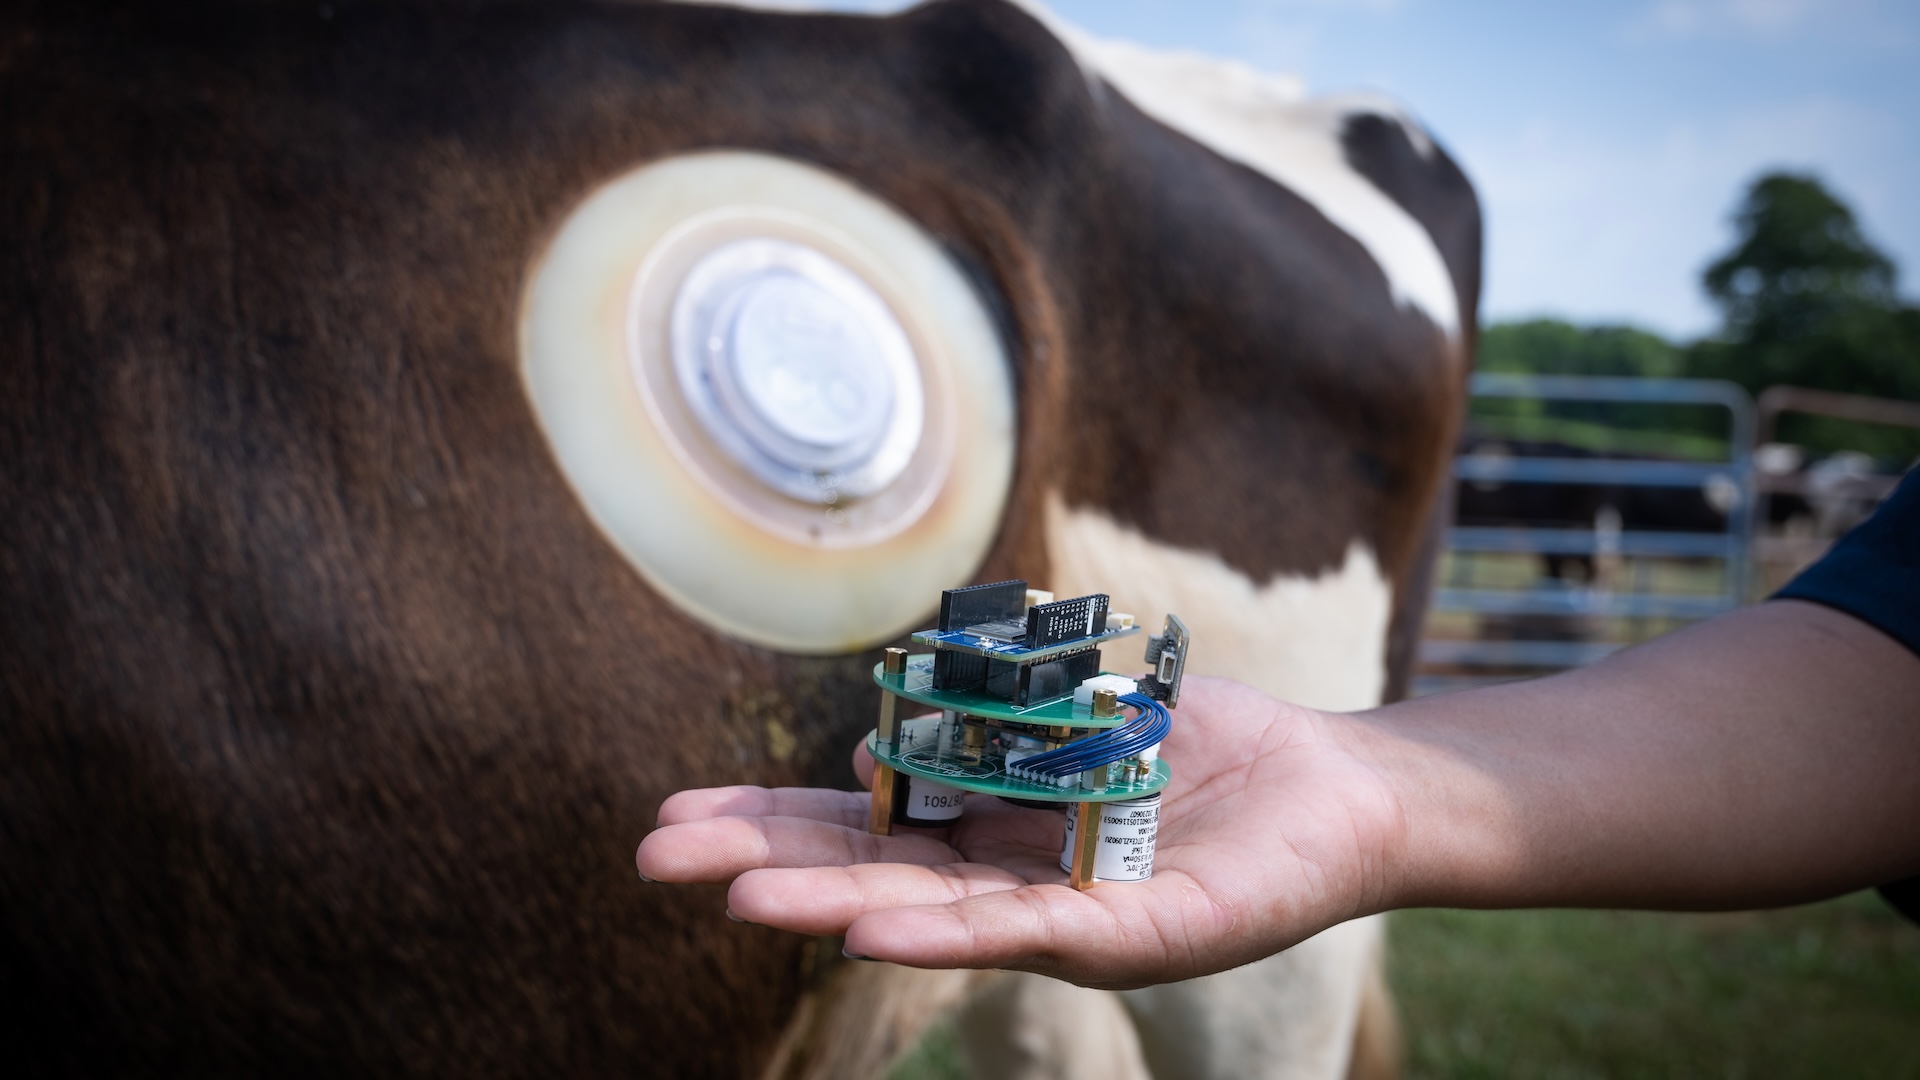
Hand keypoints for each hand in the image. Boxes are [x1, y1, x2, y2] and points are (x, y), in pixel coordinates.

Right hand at [636, 677, 1407, 988]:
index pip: (859, 829)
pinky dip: (951, 936)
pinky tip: (875, 932)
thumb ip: (978, 726)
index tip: (675, 815)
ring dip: (835, 907)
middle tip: (655, 858)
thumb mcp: (1071, 721)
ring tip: (742, 901)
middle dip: (764, 865)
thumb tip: (866, 739)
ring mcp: (1067, 918)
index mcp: (988, 834)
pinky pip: (1034, 935)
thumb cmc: (1200, 749)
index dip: (770, 822)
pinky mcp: (1138, 934)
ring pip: (935, 915)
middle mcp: (1009, 885)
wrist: (1334, 790)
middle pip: (869, 875)